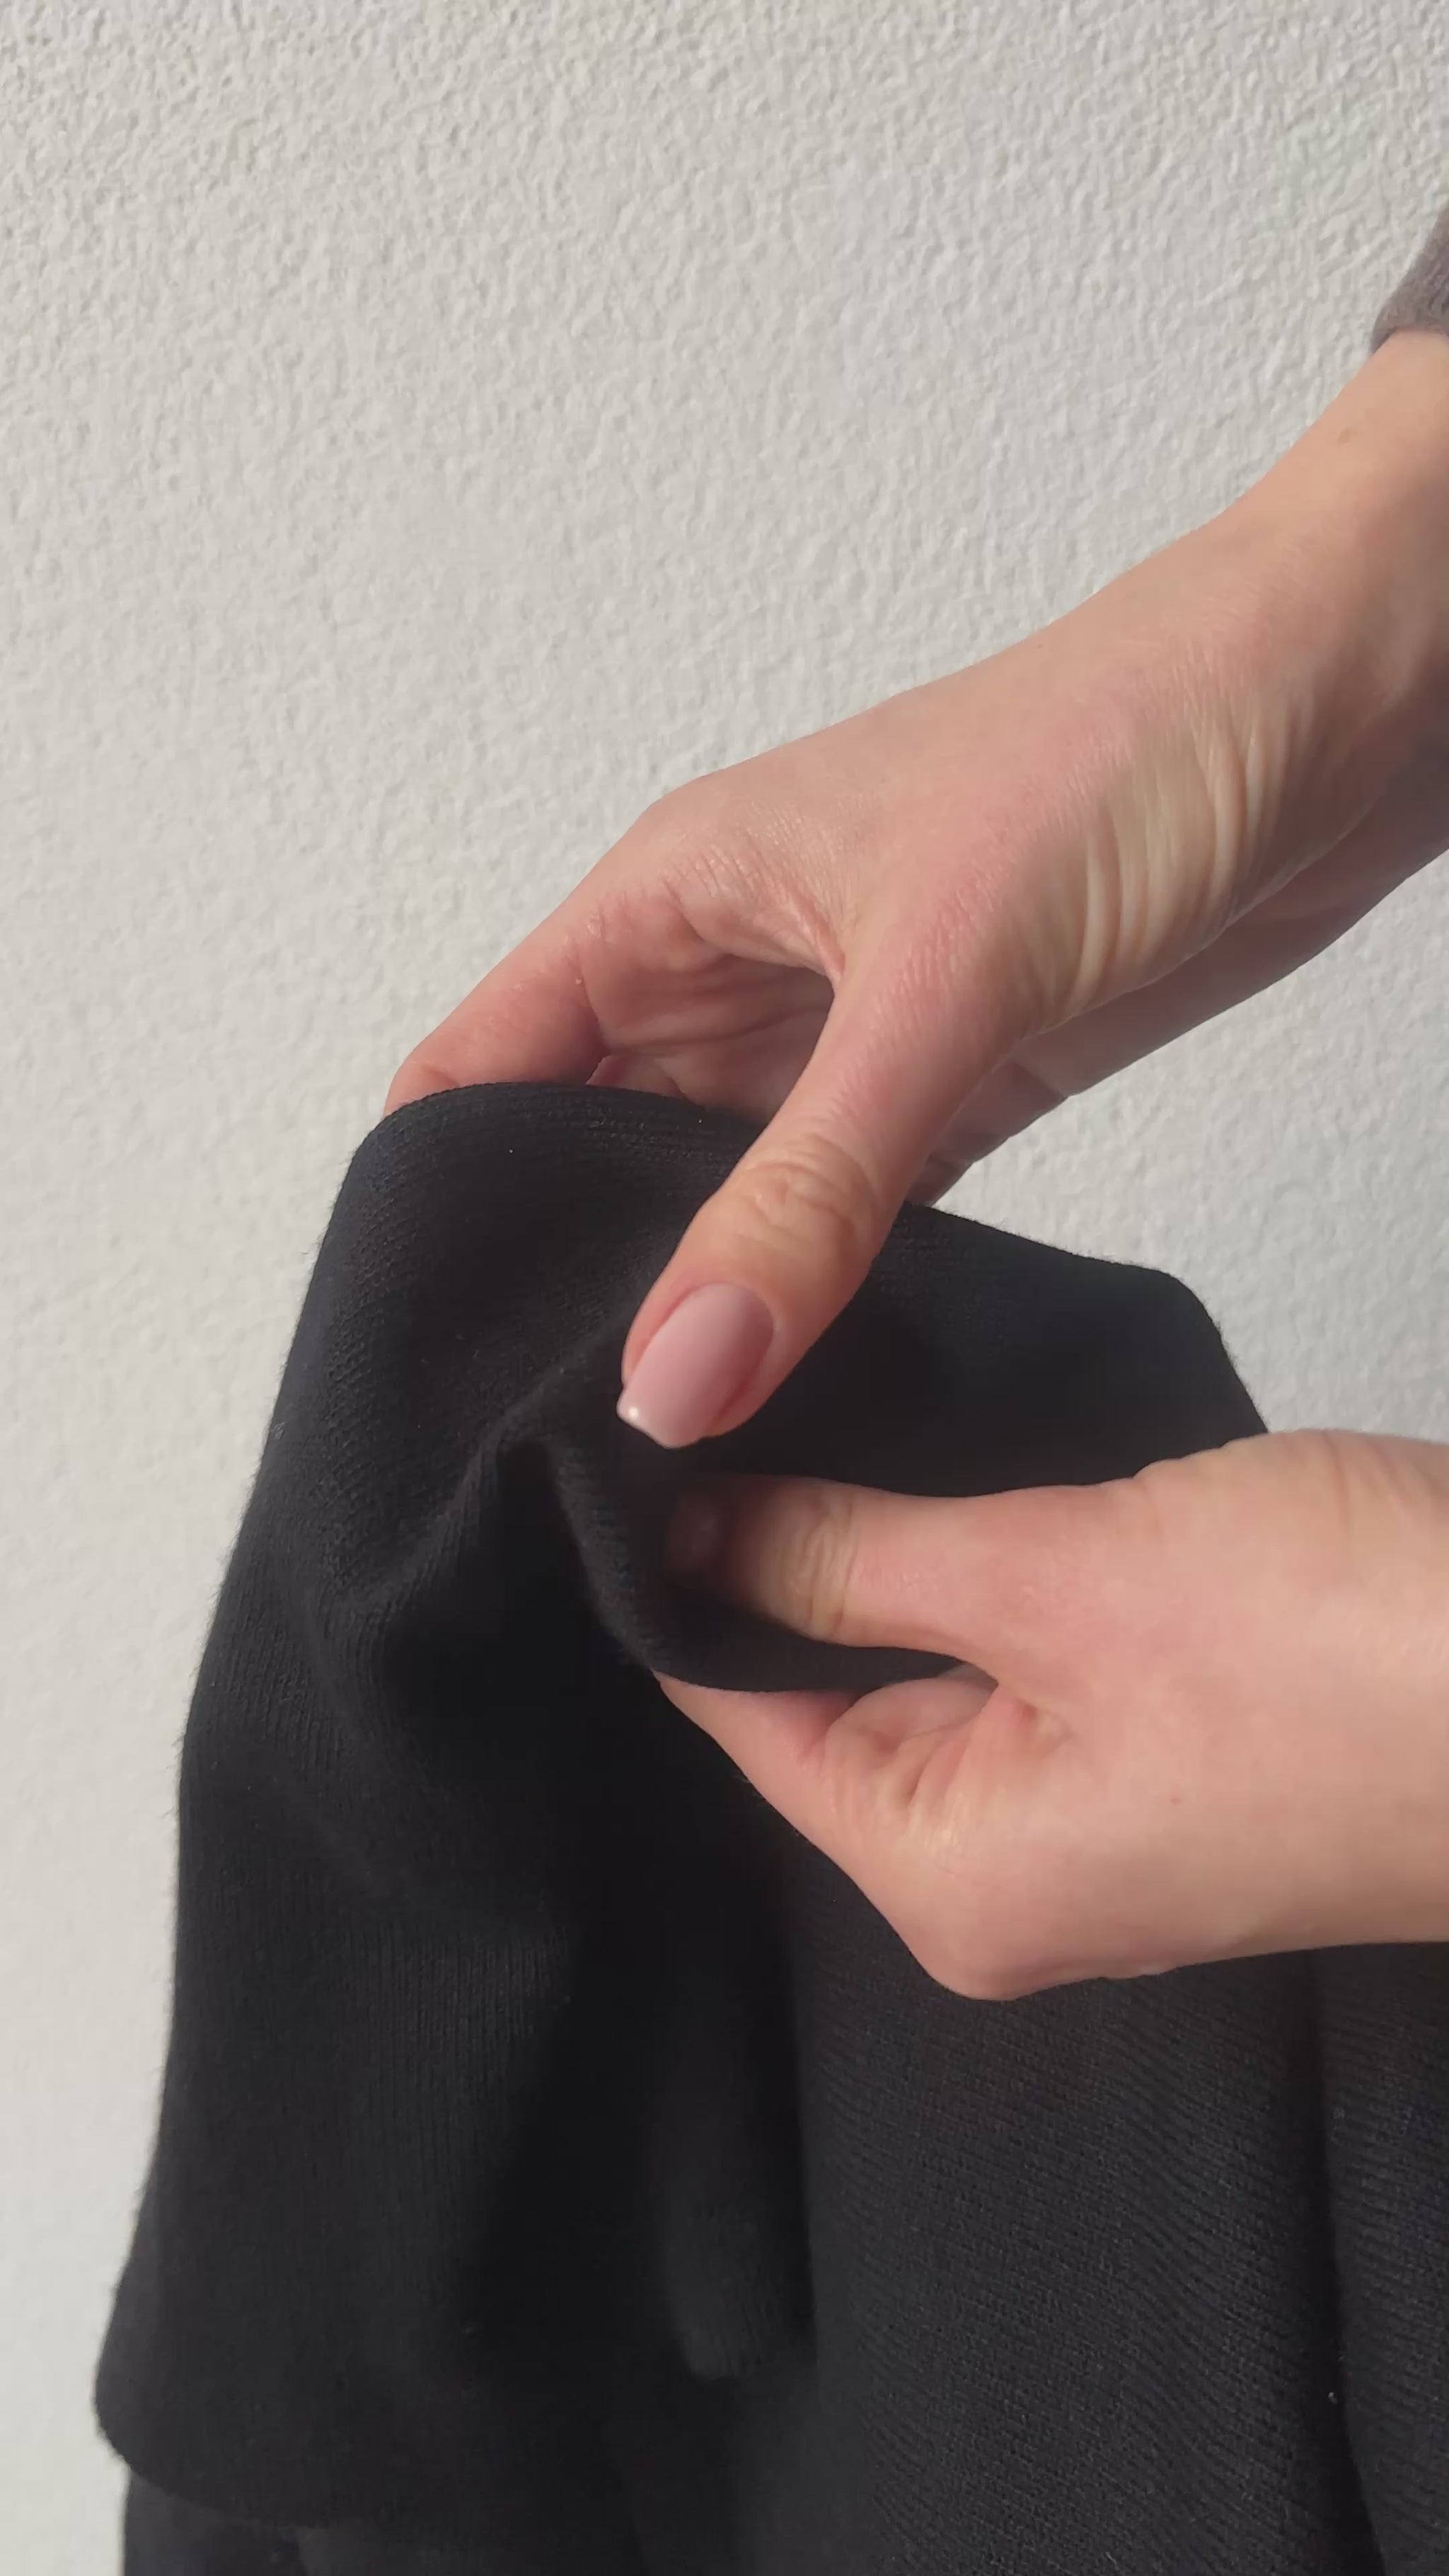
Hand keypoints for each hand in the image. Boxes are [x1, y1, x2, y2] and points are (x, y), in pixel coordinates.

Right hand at [390, 333, 1448, 1447]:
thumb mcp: (938, 982)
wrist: (1338, 702)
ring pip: (718, 1197)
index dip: (441, 1204)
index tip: (437, 1358)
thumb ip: (804, 1192)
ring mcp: (842, 1034)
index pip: (480, 1068)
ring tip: (673, 1446)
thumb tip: (672, 1373)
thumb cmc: (1128, 745)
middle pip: (587, 1154)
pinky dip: (822, 1292)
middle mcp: (733, 970)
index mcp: (670, 899)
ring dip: (701, 1302)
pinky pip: (846, 1213)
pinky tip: (805, 1384)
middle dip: (570, 1284)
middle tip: (559, 1447)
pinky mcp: (952, 1085)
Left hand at [658, 1432, 1448, 1994]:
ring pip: (937, 1663)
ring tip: (846, 1397)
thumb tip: (685, 1528)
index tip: (640, 1437)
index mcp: (951, 1877)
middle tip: (745, 1388)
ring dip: (904, 1545)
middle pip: (830, 1697)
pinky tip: (973, 1460)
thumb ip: (851, 1555)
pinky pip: (1036, 1658)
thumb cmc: (1354, 1654)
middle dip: (795, 1550)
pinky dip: (1002, 1566)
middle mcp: (1011, 1880)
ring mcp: (1105, 1820)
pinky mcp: (1183, 1751)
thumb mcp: (1058, 1575)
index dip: (680, 1573)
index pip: (740, 1718)